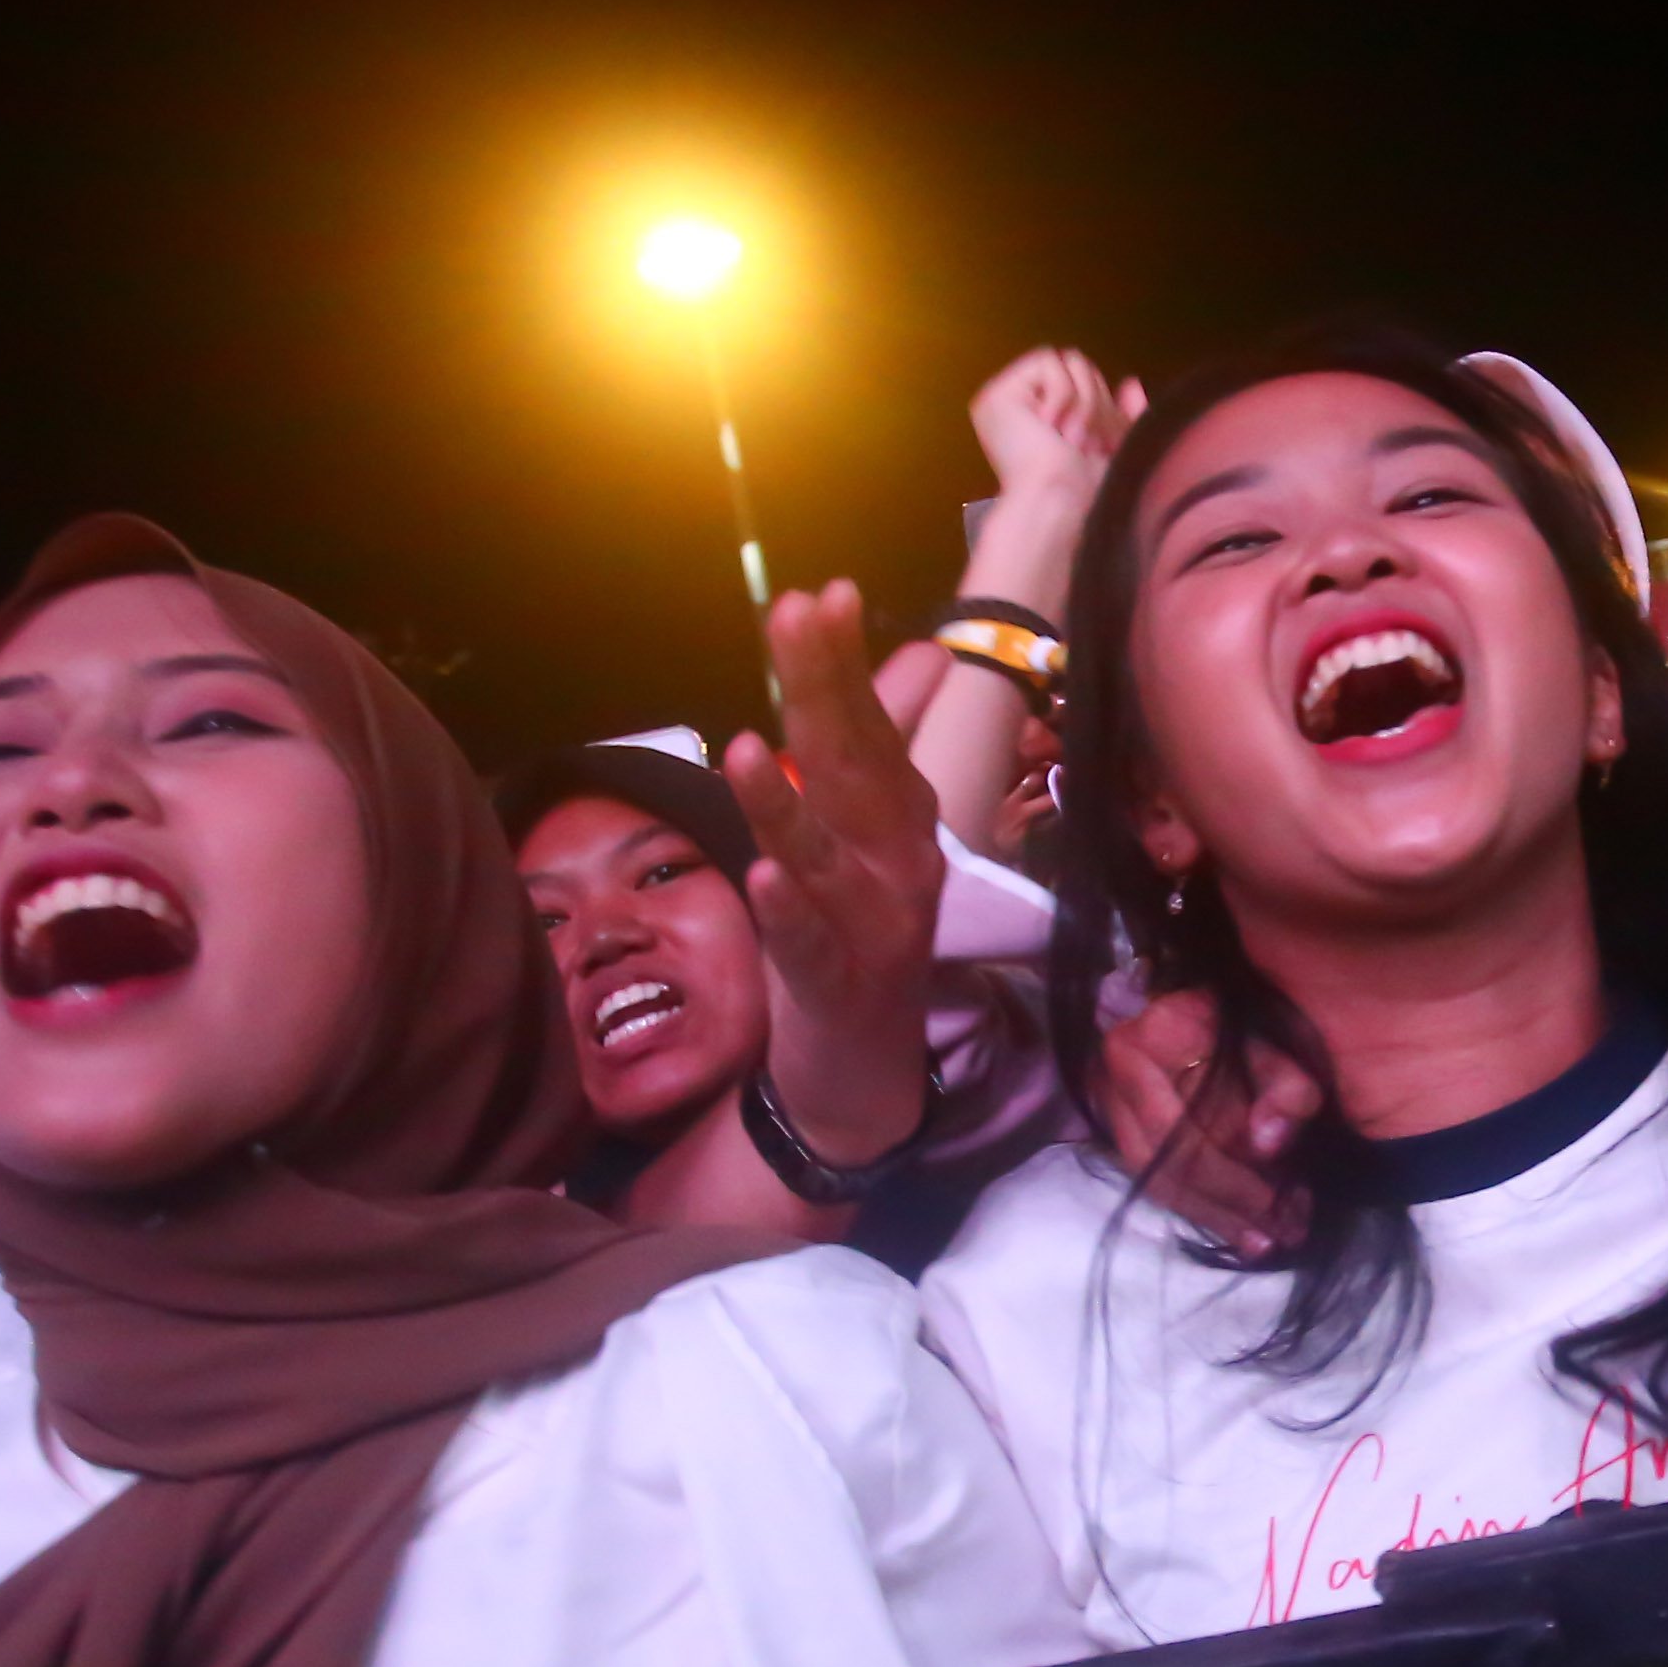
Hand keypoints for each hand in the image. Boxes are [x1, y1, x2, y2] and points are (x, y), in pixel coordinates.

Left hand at [726, 582, 948, 1166]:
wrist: (864, 1072)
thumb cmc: (854, 934)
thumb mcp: (863, 833)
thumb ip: (884, 742)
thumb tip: (921, 653)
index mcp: (900, 818)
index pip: (871, 726)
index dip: (844, 664)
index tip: (821, 594)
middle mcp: (900, 863)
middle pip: (856, 770)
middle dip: (822, 693)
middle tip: (792, 619)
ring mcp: (876, 928)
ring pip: (827, 859)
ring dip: (786, 807)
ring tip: (746, 750)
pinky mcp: (840, 988)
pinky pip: (811, 945)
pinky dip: (791, 913)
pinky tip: (764, 878)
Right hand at [965, 347, 1136, 539]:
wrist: (1062, 504)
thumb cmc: (1086, 490)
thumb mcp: (1115, 446)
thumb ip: (1123, 414)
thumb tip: (1130, 382)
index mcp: (1039, 417)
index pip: (1085, 382)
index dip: (1104, 406)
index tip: (1101, 445)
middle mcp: (1017, 405)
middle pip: (1080, 366)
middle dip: (1097, 404)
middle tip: (1086, 445)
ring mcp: (1003, 399)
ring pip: (1070, 362)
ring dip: (1084, 403)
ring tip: (1071, 439)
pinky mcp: (997, 395)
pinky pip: (1049, 363)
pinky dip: (1064, 396)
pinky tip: (1051, 430)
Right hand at [1094, 986, 1318, 1258]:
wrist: (1213, 1006)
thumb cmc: (1252, 1022)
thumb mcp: (1281, 1042)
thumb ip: (1286, 1088)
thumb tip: (1266, 1146)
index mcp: (1152, 1037)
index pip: (1179, 1128)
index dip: (1229, 1177)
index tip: (1278, 1206)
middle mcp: (1116, 1070)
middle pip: (1164, 1161)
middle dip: (1224, 1207)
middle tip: (1277, 1237)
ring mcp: (1108, 1098)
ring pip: (1154, 1178)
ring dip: (1211, 1216)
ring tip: (1261, 1242)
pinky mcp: (1117, 1121)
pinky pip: (1150, 1177)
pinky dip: (1196, 1206)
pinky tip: (1236, 1226)